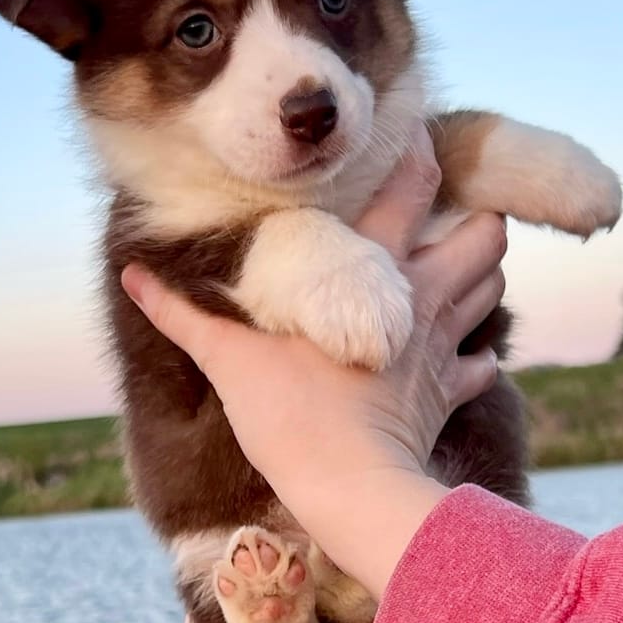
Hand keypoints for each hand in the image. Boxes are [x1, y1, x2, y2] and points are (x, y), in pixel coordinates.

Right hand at [121, 127, 507, 600]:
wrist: (351, 487)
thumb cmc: (291, 413)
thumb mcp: (227, 357)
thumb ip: (181, 312)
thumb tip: (130, 274)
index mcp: (374, 270)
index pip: (413, 187)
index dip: (423, 154)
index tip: (416, 136)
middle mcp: (422, 298)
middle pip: (484, 236)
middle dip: (479, 219)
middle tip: (450, 218)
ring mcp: (443, 347)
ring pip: (492, 289)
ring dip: (483, 277)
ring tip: (456, 274)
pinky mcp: (450, 395)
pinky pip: (482, 365)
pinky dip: (476, 355)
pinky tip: (458, 355)